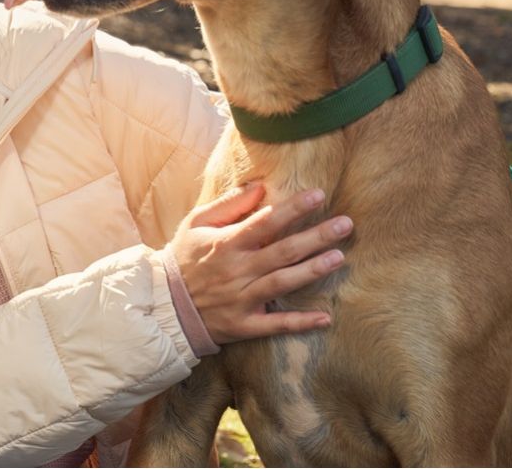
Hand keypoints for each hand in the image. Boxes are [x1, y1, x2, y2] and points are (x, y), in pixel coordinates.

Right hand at [168, 183, 351, 343]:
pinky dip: (300, 322)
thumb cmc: (184, 258)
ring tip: (339, 257)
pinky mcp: (244, 324)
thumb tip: (258, 187)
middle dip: (316, 237)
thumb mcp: (196, 224)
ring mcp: (241, 299)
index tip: (319, 195)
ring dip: (312, 270)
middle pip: (282, 251)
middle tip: (346, 224)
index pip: (265, 222)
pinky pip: (275, 324)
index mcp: (226, 244)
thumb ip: (228, 205)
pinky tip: (325, 317)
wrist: (165, 304)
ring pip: (282, 283)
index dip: (292, 208)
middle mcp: (237, 270)